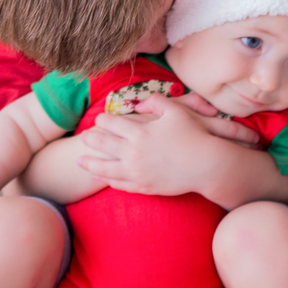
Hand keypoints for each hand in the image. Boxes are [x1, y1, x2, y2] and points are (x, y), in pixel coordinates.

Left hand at [77, 94, 257, 195]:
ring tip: (80, 161)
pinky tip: (101, 176)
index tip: (99, 119)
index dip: (103, 120)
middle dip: (91, 140)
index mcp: (140, 133)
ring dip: (91, 163)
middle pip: (104, 145)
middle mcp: (135, 153)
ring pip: (106, 168)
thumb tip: (137, 104)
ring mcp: (138, 172)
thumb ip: (155, 102)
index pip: (112, 124)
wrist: (207, 166)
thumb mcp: (176, 111)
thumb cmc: (194, 136)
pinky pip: (120, 184)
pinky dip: (108, 179)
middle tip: (84, 137)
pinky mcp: (145, 186)